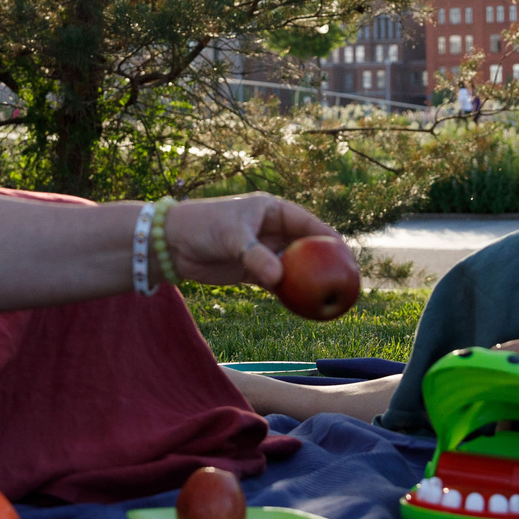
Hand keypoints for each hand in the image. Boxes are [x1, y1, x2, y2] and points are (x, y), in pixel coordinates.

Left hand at [165, 193, 339, 288]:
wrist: (172, 244)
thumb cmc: (202, 227)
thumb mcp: (232, 238)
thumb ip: (256, 257)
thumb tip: (279, 279)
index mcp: (273, 210)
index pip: (310, 224)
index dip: (331, 240)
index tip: (347, 257)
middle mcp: (272, 229)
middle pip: (307, 247)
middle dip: (326, 263)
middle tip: (345, 282)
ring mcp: (263, 251)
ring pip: (294, 267)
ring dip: (309, 282)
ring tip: (330, 299)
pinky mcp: (252, 271)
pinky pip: (277, 283)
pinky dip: (289, 293)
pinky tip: (303, 308)